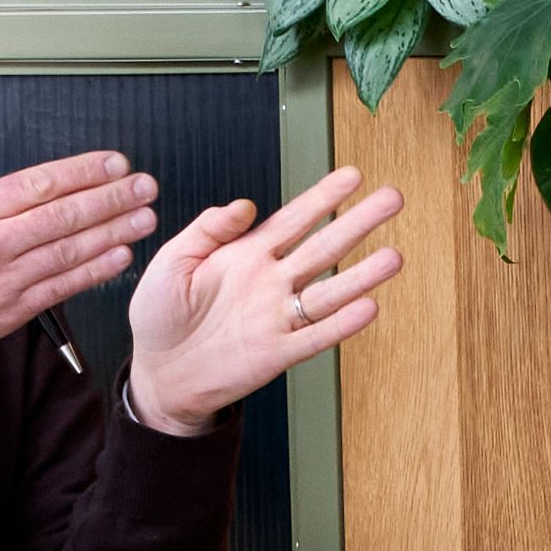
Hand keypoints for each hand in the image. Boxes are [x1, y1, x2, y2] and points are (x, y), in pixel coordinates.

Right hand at [0, 152, 160, 374]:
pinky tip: (119, 255)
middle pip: (63, 212)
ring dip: (114, 231)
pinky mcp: (13, 310)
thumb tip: (48, 189)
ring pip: (70, 248)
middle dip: (111, 197)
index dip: (85, 171)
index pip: (41, 182)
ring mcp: (4, 277)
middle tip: (143, 186)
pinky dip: (95, 270)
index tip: (115, 163)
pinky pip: (63, 285)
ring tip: (144, 217)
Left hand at [126, 165, 408, 436]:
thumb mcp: (172, 260)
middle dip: (358, 222)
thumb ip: (208, 229)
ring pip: (329, 291)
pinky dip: (341, 325)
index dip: (322, 198)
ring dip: (362, 275)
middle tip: (390, 200)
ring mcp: (277, 318)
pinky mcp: (277, 353)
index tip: (351, 177)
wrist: (156, 373)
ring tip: (393, 257)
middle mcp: (270, 283)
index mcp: (245, 255)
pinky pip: (315, 336)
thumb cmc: (159, 317)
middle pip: (323, 247)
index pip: (293, 219)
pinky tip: (367, 308)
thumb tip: (243, 205)